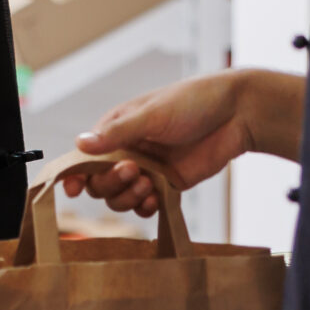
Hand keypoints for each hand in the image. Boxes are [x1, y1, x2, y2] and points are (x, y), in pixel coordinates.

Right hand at [62, 68, 304, 216]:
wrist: (237, 114)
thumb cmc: (193, 102)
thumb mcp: (152, 114)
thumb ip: (116, 133)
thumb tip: (79, 144)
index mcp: (117, 129)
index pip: (85, 156)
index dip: (75, 173)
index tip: (73, 188)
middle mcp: (127, 151)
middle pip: (99, 183)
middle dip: (111, 183)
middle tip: (135, 171)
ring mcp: (148, 170)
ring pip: (120, 198)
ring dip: (128, 197)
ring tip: (149, 184)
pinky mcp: (168, 185)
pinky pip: (146, 206)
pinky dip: (146, 207)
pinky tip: (155, 200)